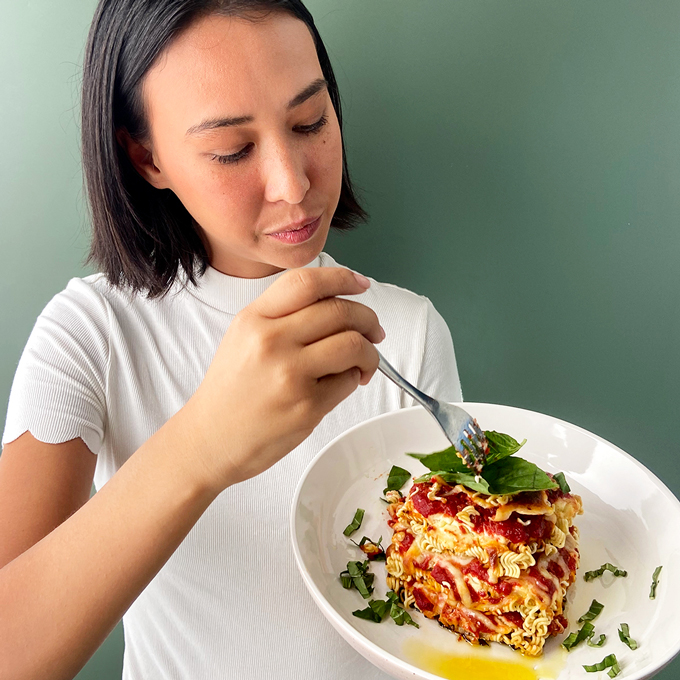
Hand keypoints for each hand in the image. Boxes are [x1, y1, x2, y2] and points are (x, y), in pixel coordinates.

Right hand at [180, 266, 383, 490]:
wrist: (209, 440)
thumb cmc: (230, 390)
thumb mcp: (243, 337)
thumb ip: (283, 315)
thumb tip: (337, 303)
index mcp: (254, 319)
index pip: (307, 283)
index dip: (343, 278)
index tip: (360, 284)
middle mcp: (272, 341)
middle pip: (340, 311)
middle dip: (368, 320)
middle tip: (373, 332)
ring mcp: (290, 374)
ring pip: (353, 344)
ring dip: (369, 353)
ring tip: (363, 363)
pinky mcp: (307, 406)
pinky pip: (348, 381)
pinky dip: (354, 379)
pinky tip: (341, 384)